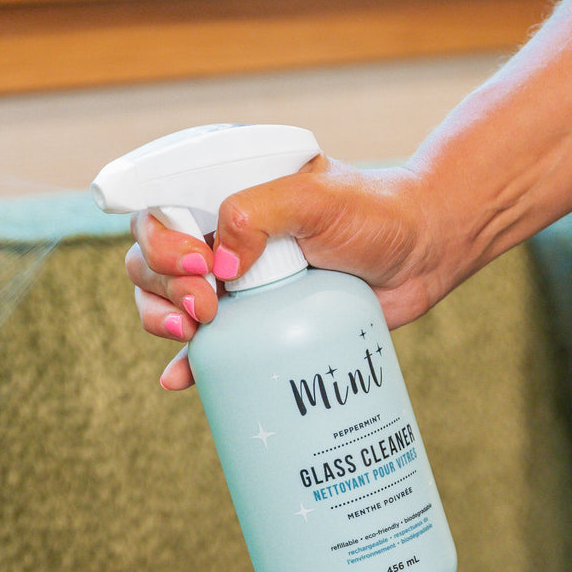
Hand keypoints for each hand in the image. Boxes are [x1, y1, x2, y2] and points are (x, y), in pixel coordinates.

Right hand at [125, 156, 445, 389]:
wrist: (422, 256)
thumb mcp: (317, 197)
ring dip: (160, 318)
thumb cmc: (374, 214)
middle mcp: (217, 235)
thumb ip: (258, 212)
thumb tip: (218, 265)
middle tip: (209, 304)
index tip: (201, 262)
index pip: (157, 209)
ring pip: (164, 299)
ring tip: (194, 330)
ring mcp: (230, 282)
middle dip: (164, 285)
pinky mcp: (251, 324)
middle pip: (150, 260)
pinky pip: (203, 346)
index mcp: (222, 191)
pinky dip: (184, 364)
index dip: (160, 240)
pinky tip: (177, 379)